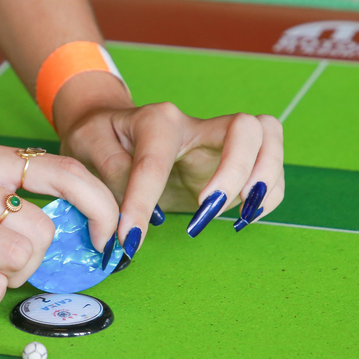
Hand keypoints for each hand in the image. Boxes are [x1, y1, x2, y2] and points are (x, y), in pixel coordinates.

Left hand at [54, 72, 284, 256]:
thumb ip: (107, 175)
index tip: (129, 238)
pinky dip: (268, 195)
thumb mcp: (87, 147)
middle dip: (237, 170)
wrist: (112, 127)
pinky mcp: (232, 164)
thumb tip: (124, 222)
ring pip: (269, 140)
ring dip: (265, 179)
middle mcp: (197, 126)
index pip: (156, 162)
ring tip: (240, 214)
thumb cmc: (100, 136)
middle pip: (246, 129)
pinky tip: (244, 216)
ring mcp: (220, 143)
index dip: (141, 202)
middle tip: (209, 207)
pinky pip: (271, 170)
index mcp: (158, 120)